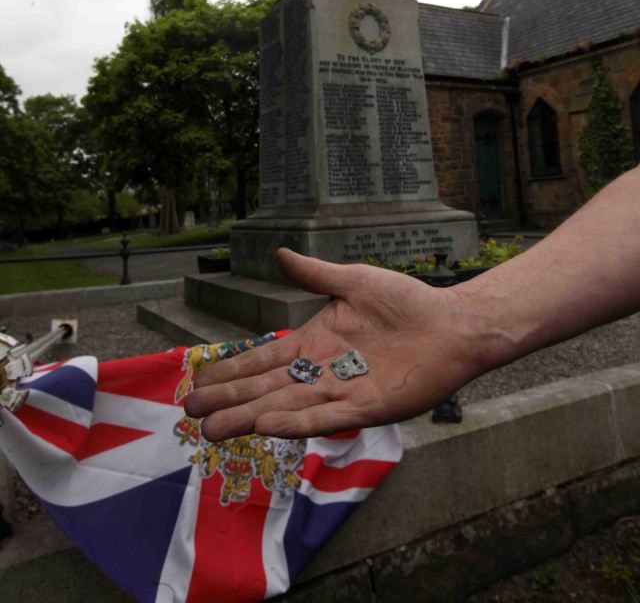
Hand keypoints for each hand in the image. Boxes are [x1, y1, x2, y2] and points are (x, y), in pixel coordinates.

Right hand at [184, 249, 480, 439]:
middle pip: (265, 389)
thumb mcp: (352, 281)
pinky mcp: (367, 408)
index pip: (262, 359)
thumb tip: (279, 253)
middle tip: (190, 415)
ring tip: (214, 430)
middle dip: (229, 401)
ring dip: (250, 418)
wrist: (451, 324)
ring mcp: (342, 392)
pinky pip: (326, 418)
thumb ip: (314, 274)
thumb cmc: (405, 301)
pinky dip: (296, 423)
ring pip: (286, 408)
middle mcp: (321, 372)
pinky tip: (268, 426)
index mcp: (314, 343)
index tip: (198, 382)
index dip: (231, 371)